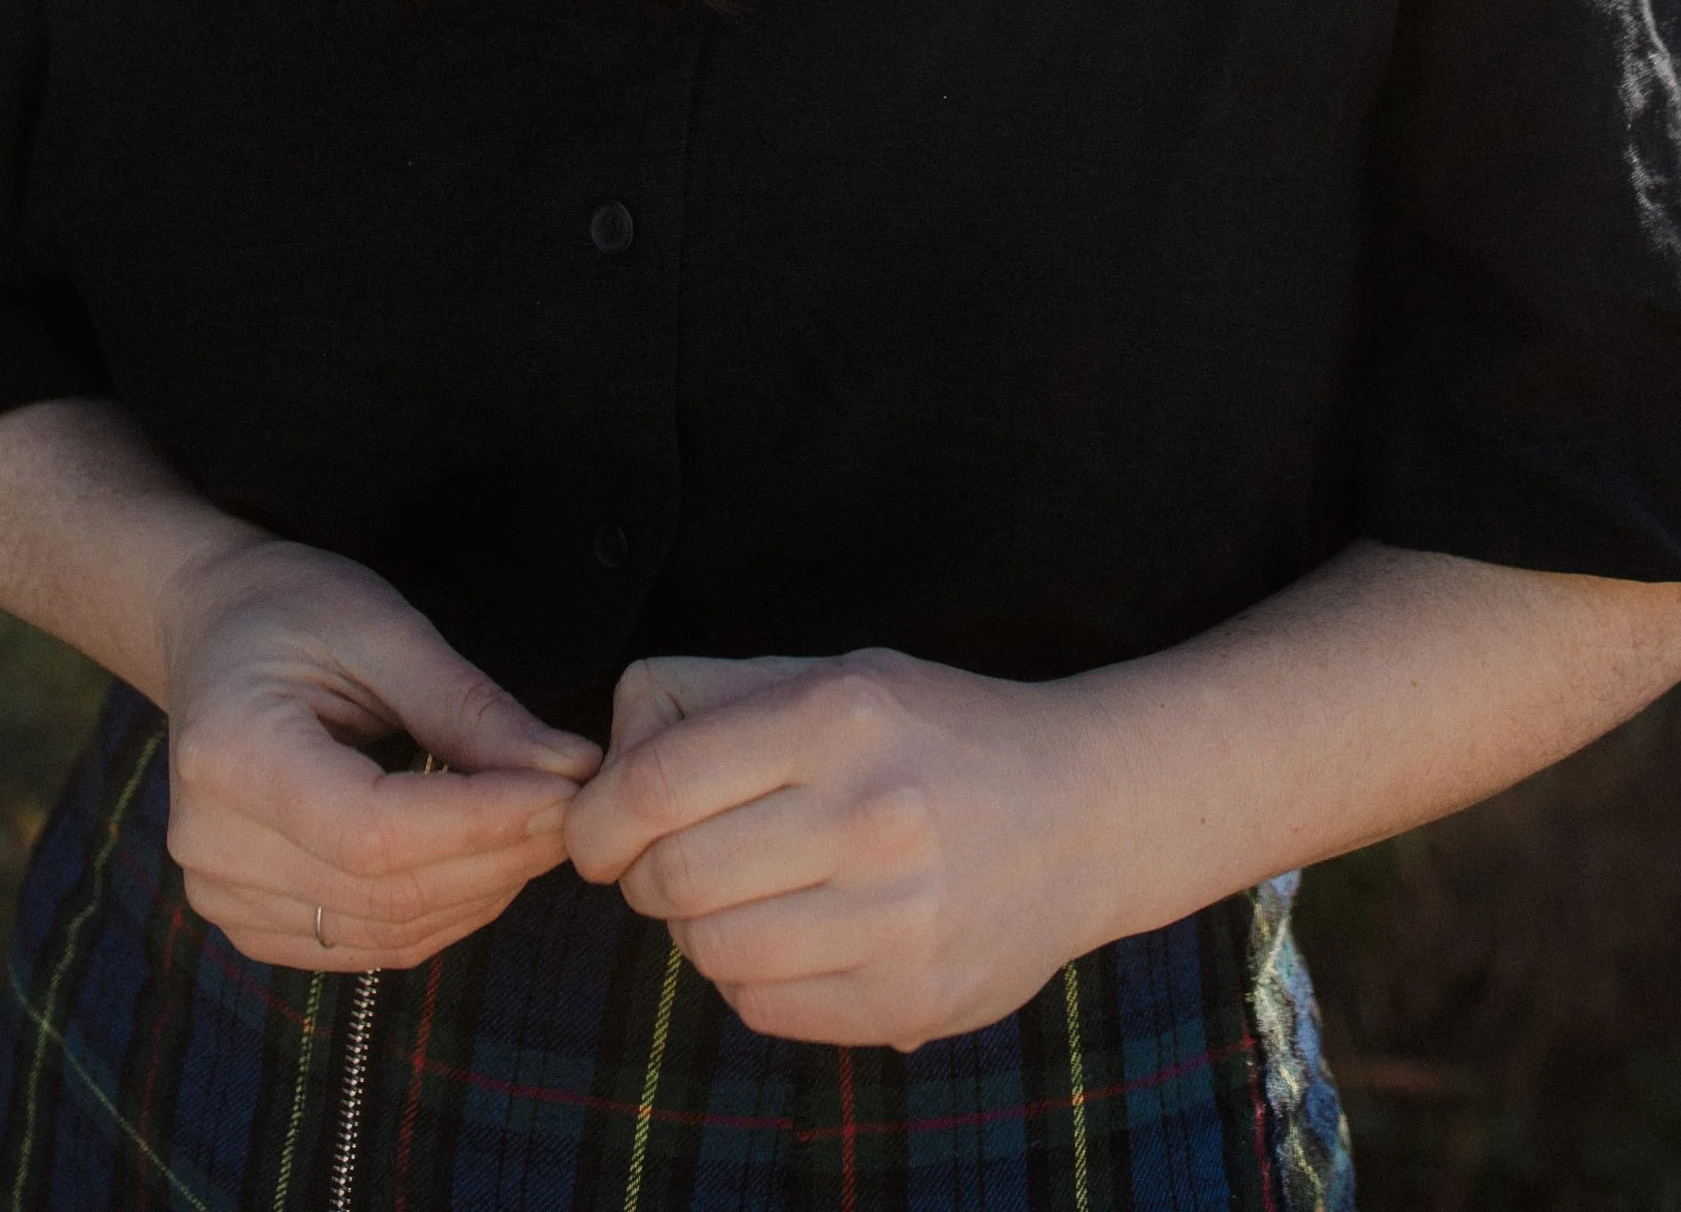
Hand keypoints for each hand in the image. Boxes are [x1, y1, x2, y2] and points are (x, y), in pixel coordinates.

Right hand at [160, 532, 602, 970]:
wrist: (214, 630)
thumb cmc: (295, 609)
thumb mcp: (385, 629)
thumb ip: (472, 709)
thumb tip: (571, 771)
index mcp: (231, 753)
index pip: (375, 830)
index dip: (482, 823)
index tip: (568, 792)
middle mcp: (211, 843)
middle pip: (385, 891)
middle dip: (499, 857)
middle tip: (576, 809)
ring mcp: (221, 894)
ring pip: (386, 931)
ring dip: (482, 892)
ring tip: (540, 829)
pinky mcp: (248, 923)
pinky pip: (366, 945)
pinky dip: (441, 914)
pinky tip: (484, 863)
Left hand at [561, 647, 1113, 1047]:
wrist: (1084, 810)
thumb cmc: (932, 733)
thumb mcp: (834, 674)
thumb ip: (713, 698)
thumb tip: (606, 764)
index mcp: (836, 715)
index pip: (655, 785)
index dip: (597, 819)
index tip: (596, 832)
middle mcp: (867, 813)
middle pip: (671, 878)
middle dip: (642, 876)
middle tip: (671, 861)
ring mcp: (895, 916)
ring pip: (710, 951)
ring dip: (697, 928)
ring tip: (742, 894)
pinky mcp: (911, 997)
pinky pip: (763, 1007)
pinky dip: (748, 978)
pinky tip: (789, 935)